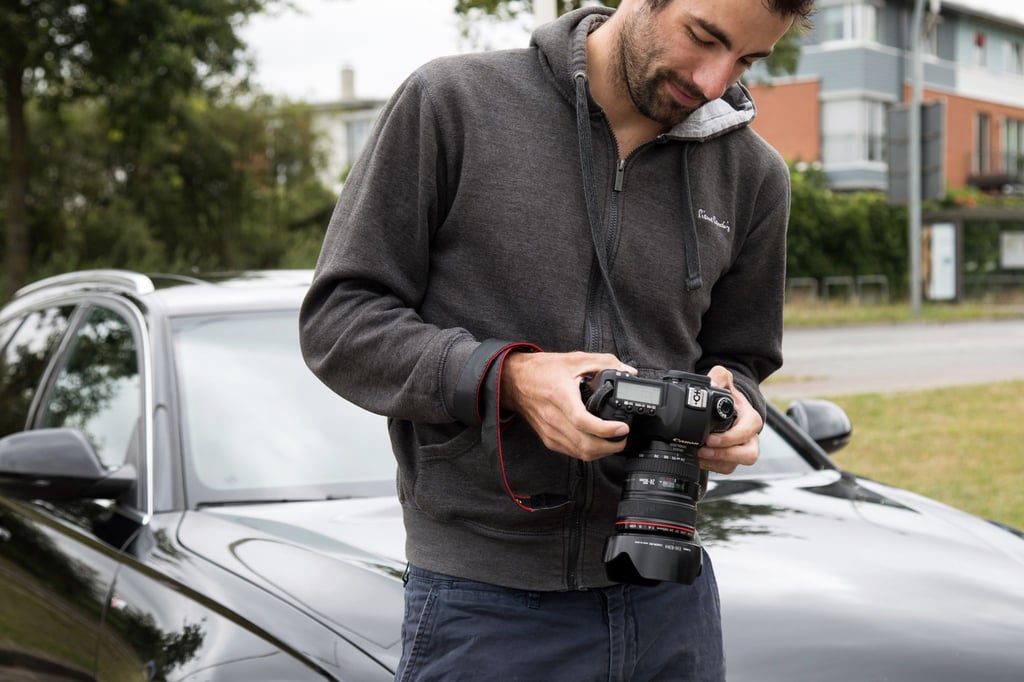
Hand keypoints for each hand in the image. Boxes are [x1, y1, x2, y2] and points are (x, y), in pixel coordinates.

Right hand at [500, 351, 635, 460]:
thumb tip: (628, 371)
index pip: (583, 421)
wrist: (514, 381)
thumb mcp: (574, 359)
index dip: (606, 429)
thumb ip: (604, 362)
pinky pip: (572, 453)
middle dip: (610, 447)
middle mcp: (553, 418)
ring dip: (602, 452)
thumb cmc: (541, 370)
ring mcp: (550, 431)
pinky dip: (588, 452)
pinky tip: (597, 443)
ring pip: (580, 453)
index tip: (622, 428)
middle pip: (585, 445)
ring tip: (615, 441)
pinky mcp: (548, 439)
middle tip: (624, 437)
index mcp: (561, 396)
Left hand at [697, 365, 762, 474]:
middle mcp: (750, 438)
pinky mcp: (731, 460)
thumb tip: (712, 383)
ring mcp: (742, 450)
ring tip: (698, 455)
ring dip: (715, 463)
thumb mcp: (723, 380)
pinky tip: (699, 459)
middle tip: (703, 450)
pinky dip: (711, 466)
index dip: (730, 438)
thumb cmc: (727, 395)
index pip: (747, 432)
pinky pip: (725, 469)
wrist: (726, 407)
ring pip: (735, 465)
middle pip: (748, 455)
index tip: (710, 438)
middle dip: (725, 455)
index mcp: (751, 420)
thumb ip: (719, 376)